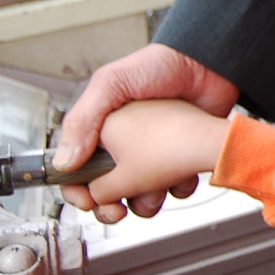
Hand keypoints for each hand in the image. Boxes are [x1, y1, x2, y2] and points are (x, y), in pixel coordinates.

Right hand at [55, 43, 239, 221]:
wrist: (211, 64)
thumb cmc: (161, 64)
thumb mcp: (111, 84)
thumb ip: (82, 120)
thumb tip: (63, 161)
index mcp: (102, 129)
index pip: (78, 168)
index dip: (77, 189)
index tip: (85, 201)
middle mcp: (126, 144)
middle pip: (108, 190)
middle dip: (110, 205)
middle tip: (118, 210)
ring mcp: (155, 153)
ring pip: (141, 194)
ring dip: (147, 199)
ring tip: (157, 187)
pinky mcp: (182, 156)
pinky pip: (174, 186)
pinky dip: (178, 186)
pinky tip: (183, 172)